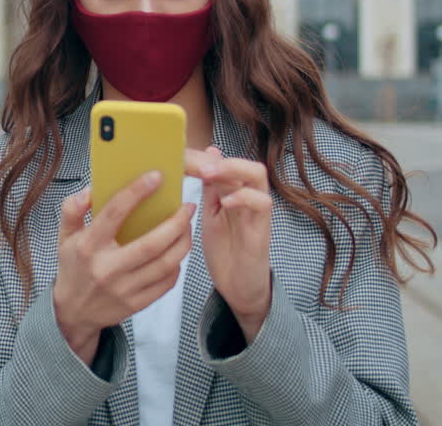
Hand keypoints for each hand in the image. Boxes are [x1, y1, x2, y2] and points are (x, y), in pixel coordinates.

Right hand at [52, 172, 196, 363]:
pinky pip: (167, 282)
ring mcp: (124, 289)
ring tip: (187, 226)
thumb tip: (89, 191)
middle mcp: (107, 268)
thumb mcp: (64, 237)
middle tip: (188, 206)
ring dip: (182, 242)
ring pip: (165, 263)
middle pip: (151, 243)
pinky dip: (177, 264)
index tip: (156, 177)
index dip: (136, 192)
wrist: (73, 312)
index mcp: (88, 246)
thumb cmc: (73, 268)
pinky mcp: (137, 303)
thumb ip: (72, 210)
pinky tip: (177, 251)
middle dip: (176, 222)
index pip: (114, 213)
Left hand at [186, 146, 272, 341]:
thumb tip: (201, 161)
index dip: (203, 156)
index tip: (179, 155)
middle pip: (244, 162)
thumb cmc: (225, 250)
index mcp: (233, 192)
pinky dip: (243, 198)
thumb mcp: (209, 216)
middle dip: (220, 159)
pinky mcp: (261, 229)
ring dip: (232, 170)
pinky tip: (224, 203)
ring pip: (258, 175)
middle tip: (196, 165)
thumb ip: (208, 190)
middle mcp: (248, 197)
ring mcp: (257, 212)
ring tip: (208, 175)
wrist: (239, 287)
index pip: (225, 163)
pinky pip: (262, 204)